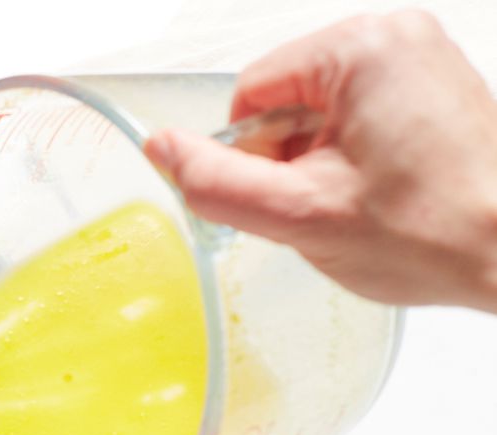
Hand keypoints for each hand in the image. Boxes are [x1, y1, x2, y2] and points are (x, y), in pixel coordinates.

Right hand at [145, 11, 496, 311]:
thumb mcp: (299, 215)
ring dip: (323, 164)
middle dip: (293, 160)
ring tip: (365, 203)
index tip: (292, 196)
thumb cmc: (430, 232)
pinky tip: (385, 194)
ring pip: (322, 114)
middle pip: (287, 100)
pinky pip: (362, 116)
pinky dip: (358, 159)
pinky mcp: (438, 87)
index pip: (252, 93)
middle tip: (332, 207)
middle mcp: (396, 37)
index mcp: (360, 49)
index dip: (254, 156)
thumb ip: (215, 182)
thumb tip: (160, 150)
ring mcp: (423, 59)